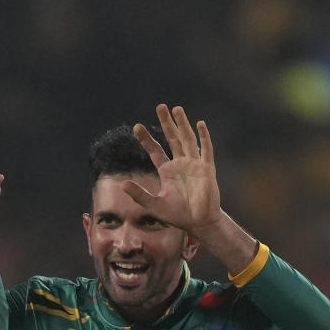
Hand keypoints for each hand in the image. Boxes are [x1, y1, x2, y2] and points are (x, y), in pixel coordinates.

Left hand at [129, 104, 222, 234]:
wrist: (198, 222)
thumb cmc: (177, 215)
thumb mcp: (154, 205)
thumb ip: (139, 194)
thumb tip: (122, 184)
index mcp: (167, 171)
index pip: (155, 151)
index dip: (146, 139)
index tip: (136, 127)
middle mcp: (180, 164)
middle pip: (172, 139)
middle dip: (166, 123)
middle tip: (160, 107)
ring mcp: (194, 165)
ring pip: (187, 139)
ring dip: (182, 124)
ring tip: (176, 109)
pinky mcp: (207, 168)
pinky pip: (205, 149)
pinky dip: (203, 136)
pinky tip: (199, 123)